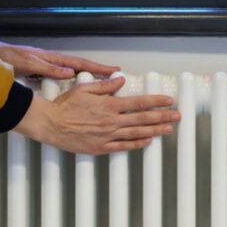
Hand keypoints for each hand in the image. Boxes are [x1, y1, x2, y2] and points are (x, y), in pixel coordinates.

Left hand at [0, 31, 118, 79]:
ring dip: (88, 78)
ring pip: (73, 72)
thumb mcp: (29, 63)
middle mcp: (52, 62)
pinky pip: (63, 77)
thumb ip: (49, 68)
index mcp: (52, 58)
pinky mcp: (41, 72)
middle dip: (98, 73)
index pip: (80, 63)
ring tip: (102, 85)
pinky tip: (77, 89)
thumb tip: (70, 72)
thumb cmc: (7, 57)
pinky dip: (74, 82)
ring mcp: (47, 67)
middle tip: (115, 78)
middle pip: (81, 67)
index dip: (98, 68)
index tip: (114, 71)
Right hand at [14, 75, 180, 154]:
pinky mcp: (101, 147)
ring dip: (154, 131)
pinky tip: (148, 142)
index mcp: (108, 105)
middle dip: (162, 117)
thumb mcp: (84, 89)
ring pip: (136, 133)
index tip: (168, 101)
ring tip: (169, 129)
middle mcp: (111, 121)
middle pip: (142, 119)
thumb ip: (105, 85)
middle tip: (177, 116)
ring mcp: (107, 135)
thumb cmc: (64, 106)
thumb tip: (120, 80)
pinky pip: (122, 146)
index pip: (138, 103)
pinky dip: (136, 144)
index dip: (156, 101)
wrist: (49, 124)